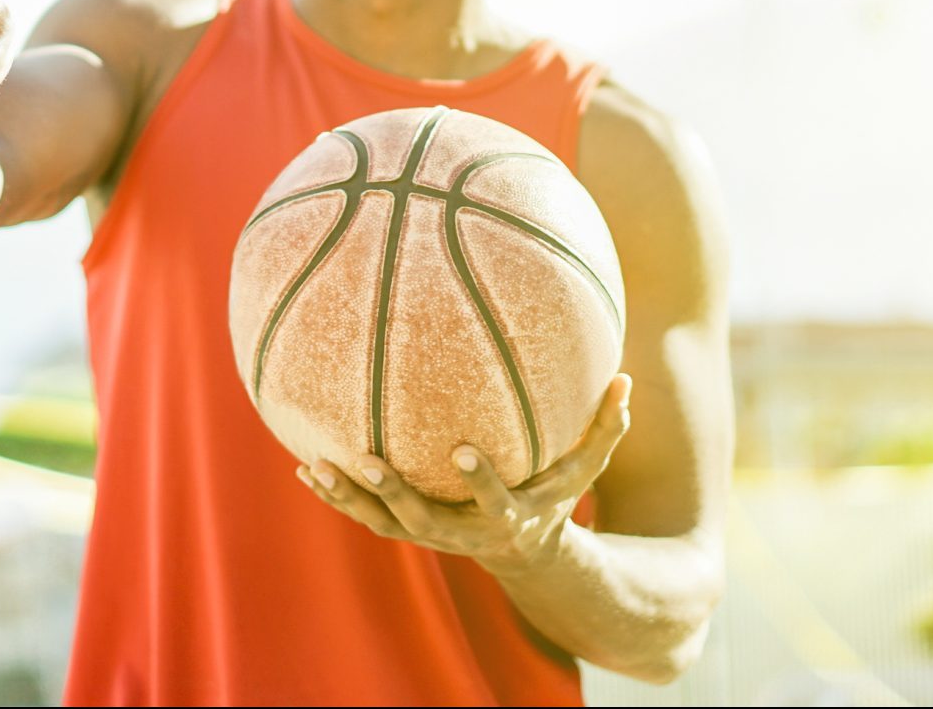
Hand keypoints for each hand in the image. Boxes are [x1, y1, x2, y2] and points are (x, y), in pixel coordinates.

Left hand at [298, 374, 633, 579]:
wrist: (527, 554)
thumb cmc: (557, 497)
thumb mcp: (585, 469)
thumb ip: (605, 428)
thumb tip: (627, 378)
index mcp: (510, 516)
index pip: (496, 500)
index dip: (480, 480)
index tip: (462, 450)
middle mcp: (468, 533)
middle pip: (424, 521)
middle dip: (392, 492)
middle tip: (362, 456)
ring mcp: (435, 536)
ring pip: (385, 525)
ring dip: (350, 498)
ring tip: (315, 467)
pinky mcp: (410, 531)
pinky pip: (368, 517)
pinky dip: (338, 497)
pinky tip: (305, 470)